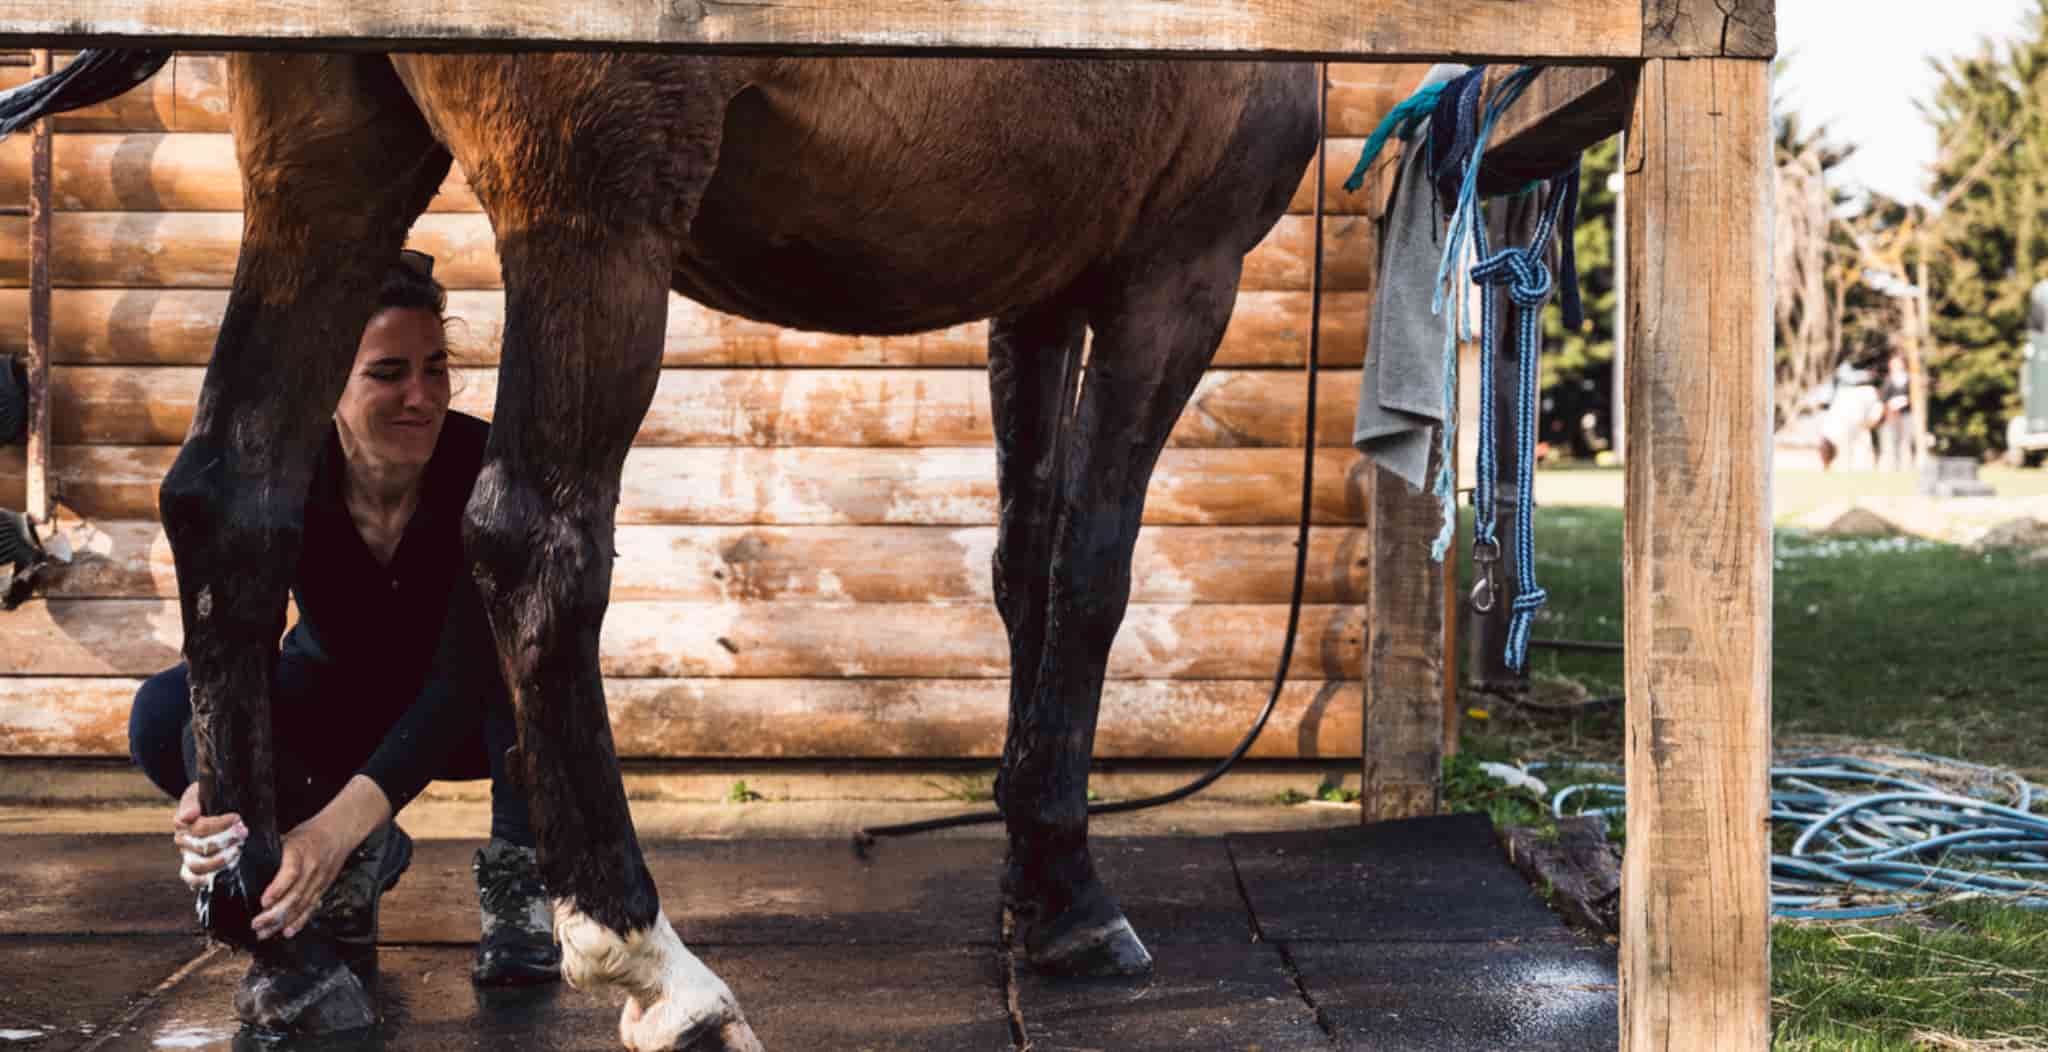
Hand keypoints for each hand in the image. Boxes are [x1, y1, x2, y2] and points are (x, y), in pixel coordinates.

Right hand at [171, 781, 244, 890]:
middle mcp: (183, 841)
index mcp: (183, 823)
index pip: (199, 828)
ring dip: (220, 860)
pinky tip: (220, 872)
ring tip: (238, 850)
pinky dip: (203, 880)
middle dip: (225, 841)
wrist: (214, 805)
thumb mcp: (199, 793)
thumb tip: (187, 817)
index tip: (237, 818)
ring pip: (197, 866)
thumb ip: (192, 801)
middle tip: (243, 833)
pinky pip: (191, 879)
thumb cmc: (208, 798)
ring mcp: (188, 855)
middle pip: (200, 847)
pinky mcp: (194, 867)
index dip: (219, 824)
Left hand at [252, 811, 354, 940]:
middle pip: (295, 896)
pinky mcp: (323, 888)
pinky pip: (311, 908)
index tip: (263, 902)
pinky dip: (300, 922)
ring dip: (282, 922)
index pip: (290, 873)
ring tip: (265, 933)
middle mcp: (311, 869)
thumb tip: (245, 862)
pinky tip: (288, 932)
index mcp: (300, 852)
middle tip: (256, 924)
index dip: (277, 889)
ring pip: (301, 906)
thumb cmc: (310, 834)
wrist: (338, 832)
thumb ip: (270, 851)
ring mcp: (319, 881)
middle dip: (274, 914)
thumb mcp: (288, 836)